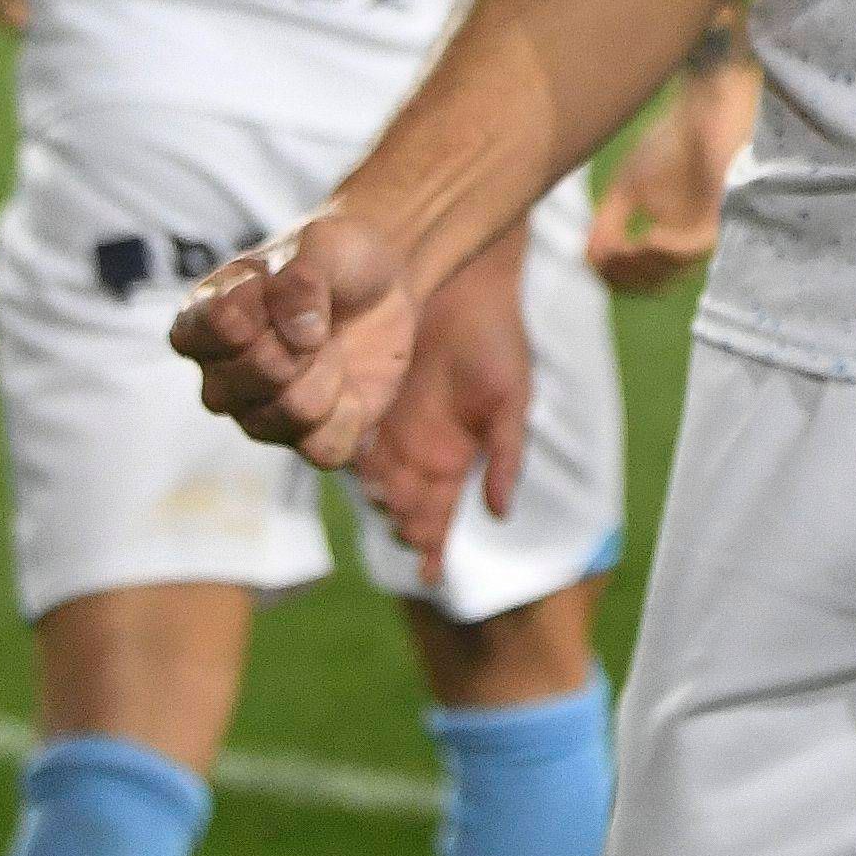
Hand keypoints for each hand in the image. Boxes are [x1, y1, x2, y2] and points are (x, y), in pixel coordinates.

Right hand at [171, 210, 420, 470]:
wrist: (381, 286)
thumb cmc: (335, 261)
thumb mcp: (325, 243)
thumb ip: (303, 277)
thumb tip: (298, 333)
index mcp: (202, 321)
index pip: (213, 328)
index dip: (261, 309)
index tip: (282, 285)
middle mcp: (219, 377)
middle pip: (251, 378)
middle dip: (302, 344)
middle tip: (318, 322)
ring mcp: (256, 415)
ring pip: (290, 415)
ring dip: (329, 375)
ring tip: (332, 349)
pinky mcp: (304, 440)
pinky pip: (325, 448)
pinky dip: (351, 414)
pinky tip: (351, 387)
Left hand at [355, 236, 533, 583]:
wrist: (462, 284)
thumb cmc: (494, 339)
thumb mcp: (511, 400)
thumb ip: (507, 455)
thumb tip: (498, 515)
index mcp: (455, 460)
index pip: (440, 517)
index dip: (434, 546)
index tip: (429, 571)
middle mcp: (416, 454)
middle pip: (402, 507)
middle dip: (402, 522)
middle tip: (402, 519)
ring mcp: (386, 429)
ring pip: (372, 481)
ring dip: (375, 496)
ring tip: (380, 495)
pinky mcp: (360, 400)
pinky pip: (345, 440)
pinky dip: (344, 455)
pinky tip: (346, 459)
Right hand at [587, 66, 755, 293]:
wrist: (704, 104)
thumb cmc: (667, 141)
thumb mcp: (626, 188)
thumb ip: (607, 225)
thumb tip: (591, 261)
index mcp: (666, 237)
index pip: (639, 277)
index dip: (613, 276)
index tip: (595, 261)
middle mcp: (687, 238)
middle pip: (656, 282)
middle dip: (626, 276)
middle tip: (609, 258)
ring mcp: (704, 227)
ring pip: (677, 270)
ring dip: (645, 264)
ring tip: (628, 245)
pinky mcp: (721, 212)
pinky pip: (697, 245)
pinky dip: (670, 247)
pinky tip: (648, 235)